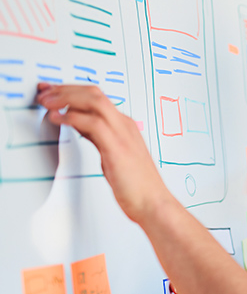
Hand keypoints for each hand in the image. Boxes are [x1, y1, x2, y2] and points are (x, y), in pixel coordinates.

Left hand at [35, 83, 173, 222]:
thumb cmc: (137, 186)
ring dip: (66, 98)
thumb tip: (79, 124)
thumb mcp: (113, 154)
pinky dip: (72, 116)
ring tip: (47, 102)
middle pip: (94, 93)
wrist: (154, 203)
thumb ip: (97, 136)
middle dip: (65, 89)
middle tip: (44, 93)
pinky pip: (93, 122)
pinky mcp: (117, 147)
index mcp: (125, 127)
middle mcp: (125, 126)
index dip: (71, 91)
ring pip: (94, 101)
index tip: (51, 92)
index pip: (97, 97)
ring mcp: (123, 134)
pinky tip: (58, 118)